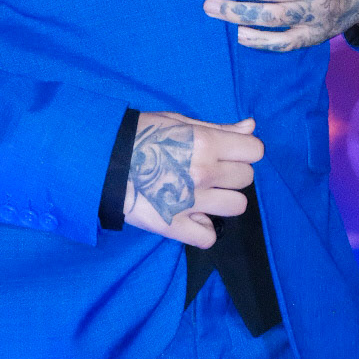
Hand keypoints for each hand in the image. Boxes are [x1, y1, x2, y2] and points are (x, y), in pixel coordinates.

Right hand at [123, 112, 262, 249]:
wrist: (103, 162)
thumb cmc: (141, 136)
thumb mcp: (180, 122)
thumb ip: (219, 128)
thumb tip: (251, 126)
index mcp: (206, 144)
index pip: (255, 150)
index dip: (243, 150)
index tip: (229, 151)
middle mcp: (204, 174)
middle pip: (246, 178)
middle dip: (232, 172)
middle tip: (209, 170)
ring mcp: (192, 203)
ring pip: (236, 206)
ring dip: (223, 200)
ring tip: (203, 193)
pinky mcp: (176, 226)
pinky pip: (210, 236)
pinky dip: (203, 228)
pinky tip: (192, 216)